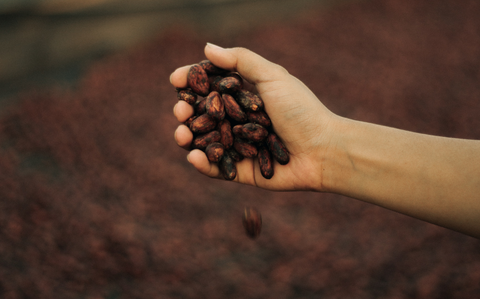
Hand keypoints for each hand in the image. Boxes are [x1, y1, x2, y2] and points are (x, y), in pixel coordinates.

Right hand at [171, 44, 337, 190]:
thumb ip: (241, 60)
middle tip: (180, 112)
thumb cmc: (301, 110)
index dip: (191, 82)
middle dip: (186, 111)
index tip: (174, 79)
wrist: (323, 150)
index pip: (211, 87)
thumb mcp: (273, 77)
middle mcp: (239, 120)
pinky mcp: (241, 170)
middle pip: (203, 114)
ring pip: (205, 141)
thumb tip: (207, 47)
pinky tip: (193, 156)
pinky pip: (217, 168)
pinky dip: (202, 163)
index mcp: (245, 96)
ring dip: (188, 137)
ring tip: (181, 133)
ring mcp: (239, 146)